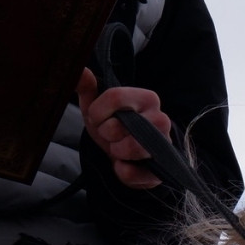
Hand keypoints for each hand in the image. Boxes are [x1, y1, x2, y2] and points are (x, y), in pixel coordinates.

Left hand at [77, 68, 170, 188]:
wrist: (131, 156)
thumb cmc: (115, 126)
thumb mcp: (97, 107)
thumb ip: (87, 88)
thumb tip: (80, 71)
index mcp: (147, 98)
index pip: (114, 97)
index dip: (97, 112)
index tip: (98, 119)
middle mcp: (161, 118)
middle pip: (116, 126)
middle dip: (106, 135)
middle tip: (112, 136)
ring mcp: (164, 145)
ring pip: (128, 149)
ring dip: (115, 152)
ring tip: (120, 149)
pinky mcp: (160, 170)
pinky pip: (131, 173)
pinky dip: (121, 171)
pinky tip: (126, 164)